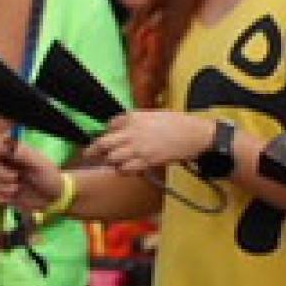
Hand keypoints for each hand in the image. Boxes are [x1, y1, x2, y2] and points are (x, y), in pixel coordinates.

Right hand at [0, 134, 67, 212]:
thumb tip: (10, 148)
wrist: (51, 198)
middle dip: (0, 173)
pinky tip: (10, 197)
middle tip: (16, 178)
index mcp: (13, 151)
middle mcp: (3, 162)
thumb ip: (25, 155)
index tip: (0, 152)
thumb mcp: (41, 164)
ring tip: (16, 189)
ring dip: (0, 186)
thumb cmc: (49, 177)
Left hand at [83, 110, 215, 178]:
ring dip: (112, 162)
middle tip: (88, 155)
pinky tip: (129, 169)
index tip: (107, 139)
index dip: (107, 133)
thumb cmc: (178, 123)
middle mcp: (132, 131)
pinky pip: (126, 169)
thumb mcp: (153, 114)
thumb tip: (117, 127)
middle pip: (103, 143)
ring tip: (116, 163)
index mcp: (133, 117)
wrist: (196, 134)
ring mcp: (139, 147)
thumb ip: (135, 121)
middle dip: (94, 150)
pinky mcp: (147, 160)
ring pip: (112, 158)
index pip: (110, 125)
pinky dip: (124, 171)